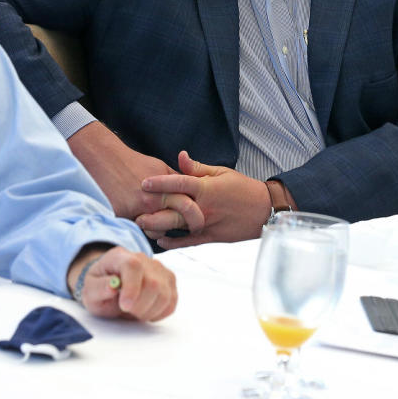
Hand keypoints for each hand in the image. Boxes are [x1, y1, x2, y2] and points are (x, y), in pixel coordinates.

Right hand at [67, 123, 203, 232]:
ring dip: (162, 231)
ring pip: (157, 231)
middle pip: (176, 222)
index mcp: (165, 186)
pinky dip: (144, 228)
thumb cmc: (134, 163)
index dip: (196, 217)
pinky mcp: (122, 216)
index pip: (188, 206)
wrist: (105, 160)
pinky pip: (138, 229)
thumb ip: (177, 180)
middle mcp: (153, 199)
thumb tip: (193, 190)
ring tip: (165, 228)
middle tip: (192, 232)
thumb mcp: (160, 167)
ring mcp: (137, 209)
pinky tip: (145, 225)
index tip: (200, 222)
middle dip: (186, 228)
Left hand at [70, 246, 176, 321]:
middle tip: (126, 311)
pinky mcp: (169, 281)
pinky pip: (171, 301)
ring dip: (148, 311)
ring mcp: (159, 269)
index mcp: (120, 257)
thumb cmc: (100, 286)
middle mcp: (143, 259)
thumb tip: (112, 287)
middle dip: (139, 306)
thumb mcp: (90, 290)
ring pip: (164, 295)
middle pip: (152, 283)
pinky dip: (159, 313)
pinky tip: (146, 311)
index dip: (132, 287)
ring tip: (134, 311)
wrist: (111, 284)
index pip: (133, 266)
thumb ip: (98, 288)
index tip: (125, 306)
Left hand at [139, 151, 270, 248]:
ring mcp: (207, 223)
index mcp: (207, 188)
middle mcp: (205, 207)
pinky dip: (173, 241)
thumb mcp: (221, 172)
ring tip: (141, 224)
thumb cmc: (242, 188)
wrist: (263, 210)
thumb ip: (198, 168)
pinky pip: (188, 241)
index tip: (143, 183)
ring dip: (158, 226)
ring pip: (178, 227)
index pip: (179, 183)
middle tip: (134, 208)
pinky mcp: (211, 236)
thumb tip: (179, 156)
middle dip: (153, 209)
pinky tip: (160, 239)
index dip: (160, 182)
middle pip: (173, 209)